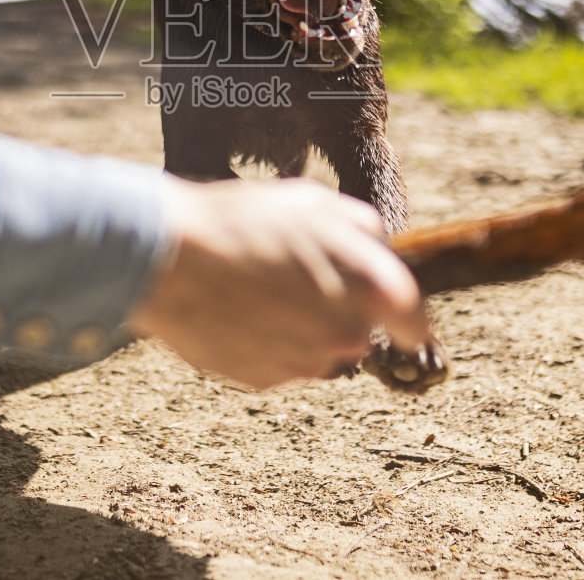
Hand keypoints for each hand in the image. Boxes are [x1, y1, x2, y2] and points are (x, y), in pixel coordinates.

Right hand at [126, 177, 426, 389]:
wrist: (170, 260)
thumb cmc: (242, 222)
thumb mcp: (312, 202)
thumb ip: (360, 229)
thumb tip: (376, 248)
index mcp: (373, 288)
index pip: (414, 320)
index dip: (409, 319)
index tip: (405, 322)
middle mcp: (348, 335)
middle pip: (357, 330)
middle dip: (337, 308)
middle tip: (293, 273)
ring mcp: (306, 363)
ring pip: (316, 346)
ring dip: (299, 325)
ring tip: (255, 285)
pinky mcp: (265, 381)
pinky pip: (278, 361)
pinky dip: (265, 340)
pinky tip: (235, 307)